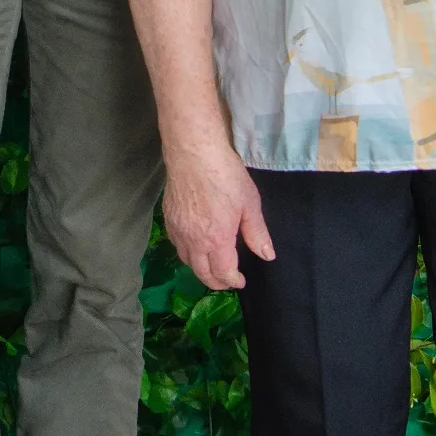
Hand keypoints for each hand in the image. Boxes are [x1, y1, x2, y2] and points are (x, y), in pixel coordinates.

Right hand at [162, 142, 274, 289]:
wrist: (194, 153)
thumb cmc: (226, 176)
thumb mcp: (249, 203)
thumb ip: (257, 233)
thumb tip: (267, 256)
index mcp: (217, 240)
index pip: (223, 273)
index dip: (233, 281)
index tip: (241, 281)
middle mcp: (194, 241)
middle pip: (202, 273)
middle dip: (216, 282)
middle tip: (227, 281)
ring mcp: (178, 230)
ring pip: (186, 261)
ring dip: (200, 268)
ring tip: (211, 266)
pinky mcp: (168, 218)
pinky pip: (176, 245)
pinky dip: (187, 253)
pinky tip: (194, 246)